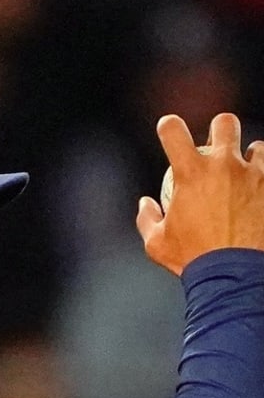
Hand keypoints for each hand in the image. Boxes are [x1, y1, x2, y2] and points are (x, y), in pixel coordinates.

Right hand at [137, 113, 263, 274]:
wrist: (233, 274)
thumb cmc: (192, 259)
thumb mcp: (156, 244)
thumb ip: (147, 218)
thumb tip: (146, 204)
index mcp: (191, 174)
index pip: (173, 132)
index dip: (168, 126)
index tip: (168, 130)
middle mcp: (224, 165)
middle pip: (225, 123)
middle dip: (219, 129)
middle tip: (216, 147)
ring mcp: (254, 174)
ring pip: (257, 146)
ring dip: (249, 157)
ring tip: (245, 175)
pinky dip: (263, 178)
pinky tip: (258, 192)